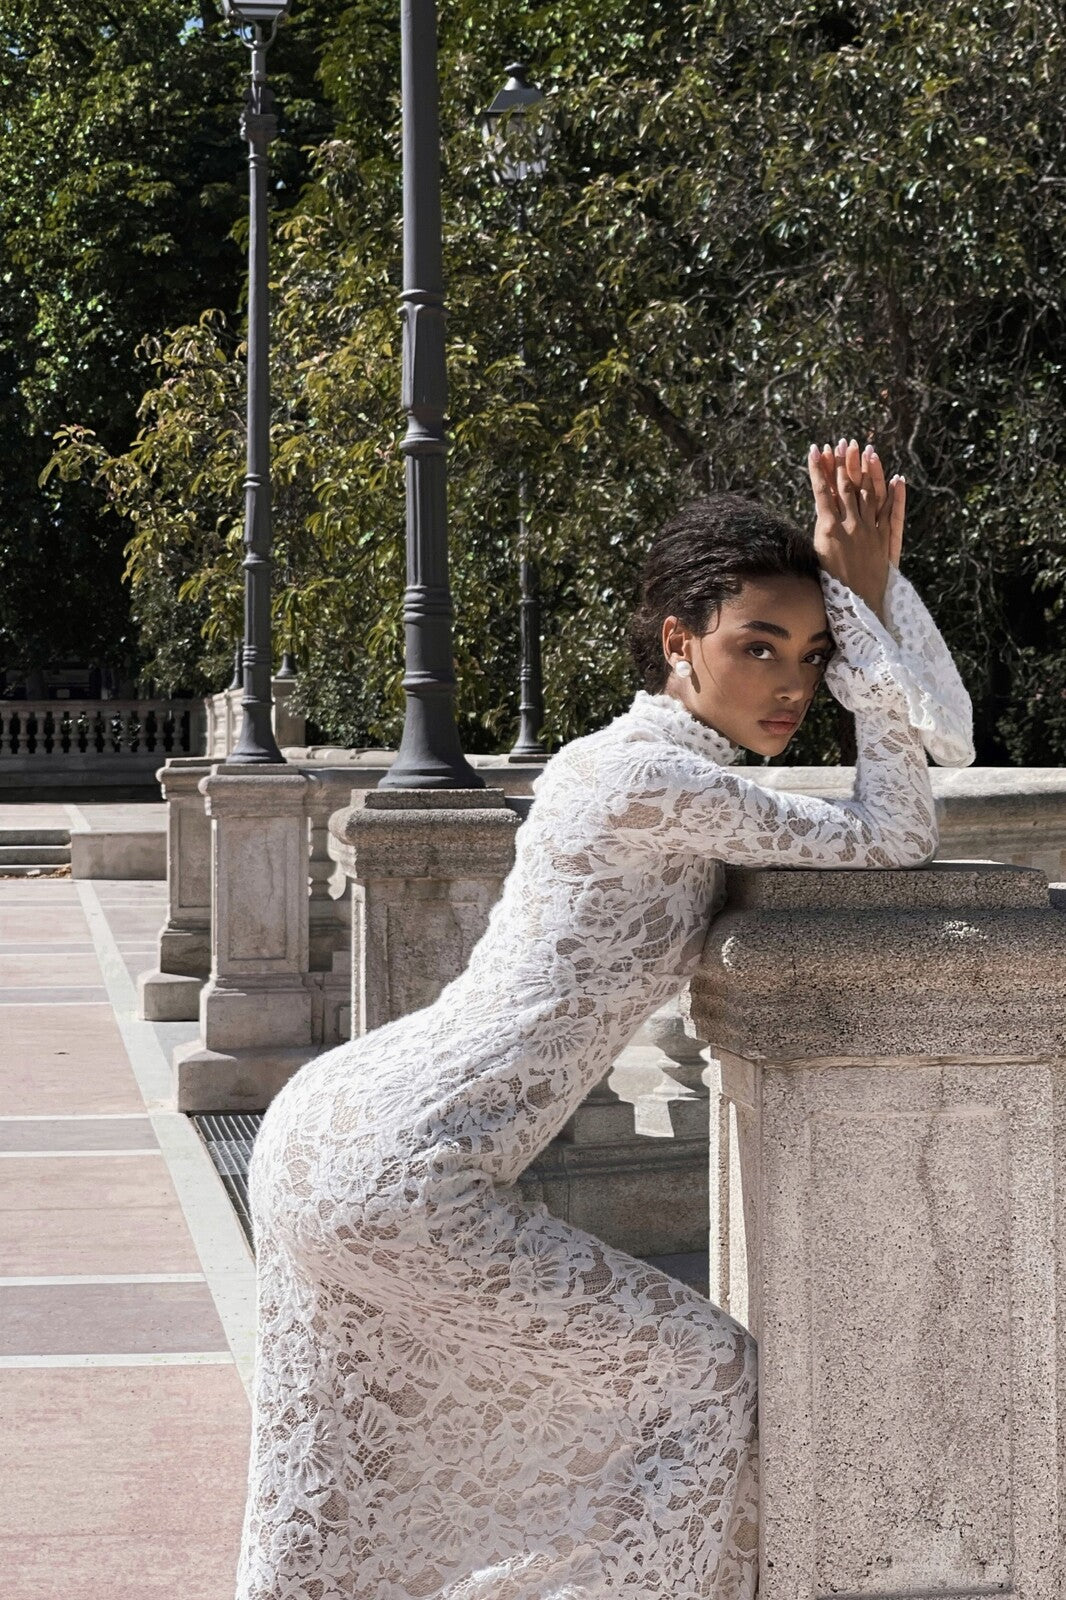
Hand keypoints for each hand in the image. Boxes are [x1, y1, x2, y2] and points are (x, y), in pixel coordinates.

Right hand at [807, 438, 904, 620]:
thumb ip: (820, 534)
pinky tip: (896, 479)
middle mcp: (851, 527)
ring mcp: (871, 532)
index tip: (815, 449)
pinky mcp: (886, 541)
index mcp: (828, 531)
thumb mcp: (817, 560)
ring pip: (870, 494)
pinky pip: (891, 513)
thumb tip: (820, 514)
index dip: (819, 469)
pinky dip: (894, 496)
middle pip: (848, 486)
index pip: (822, 492)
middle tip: (844, 441)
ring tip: (866, 450)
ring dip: (868, 471)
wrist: (858, 610)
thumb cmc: (831, 591)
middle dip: (845, 463)